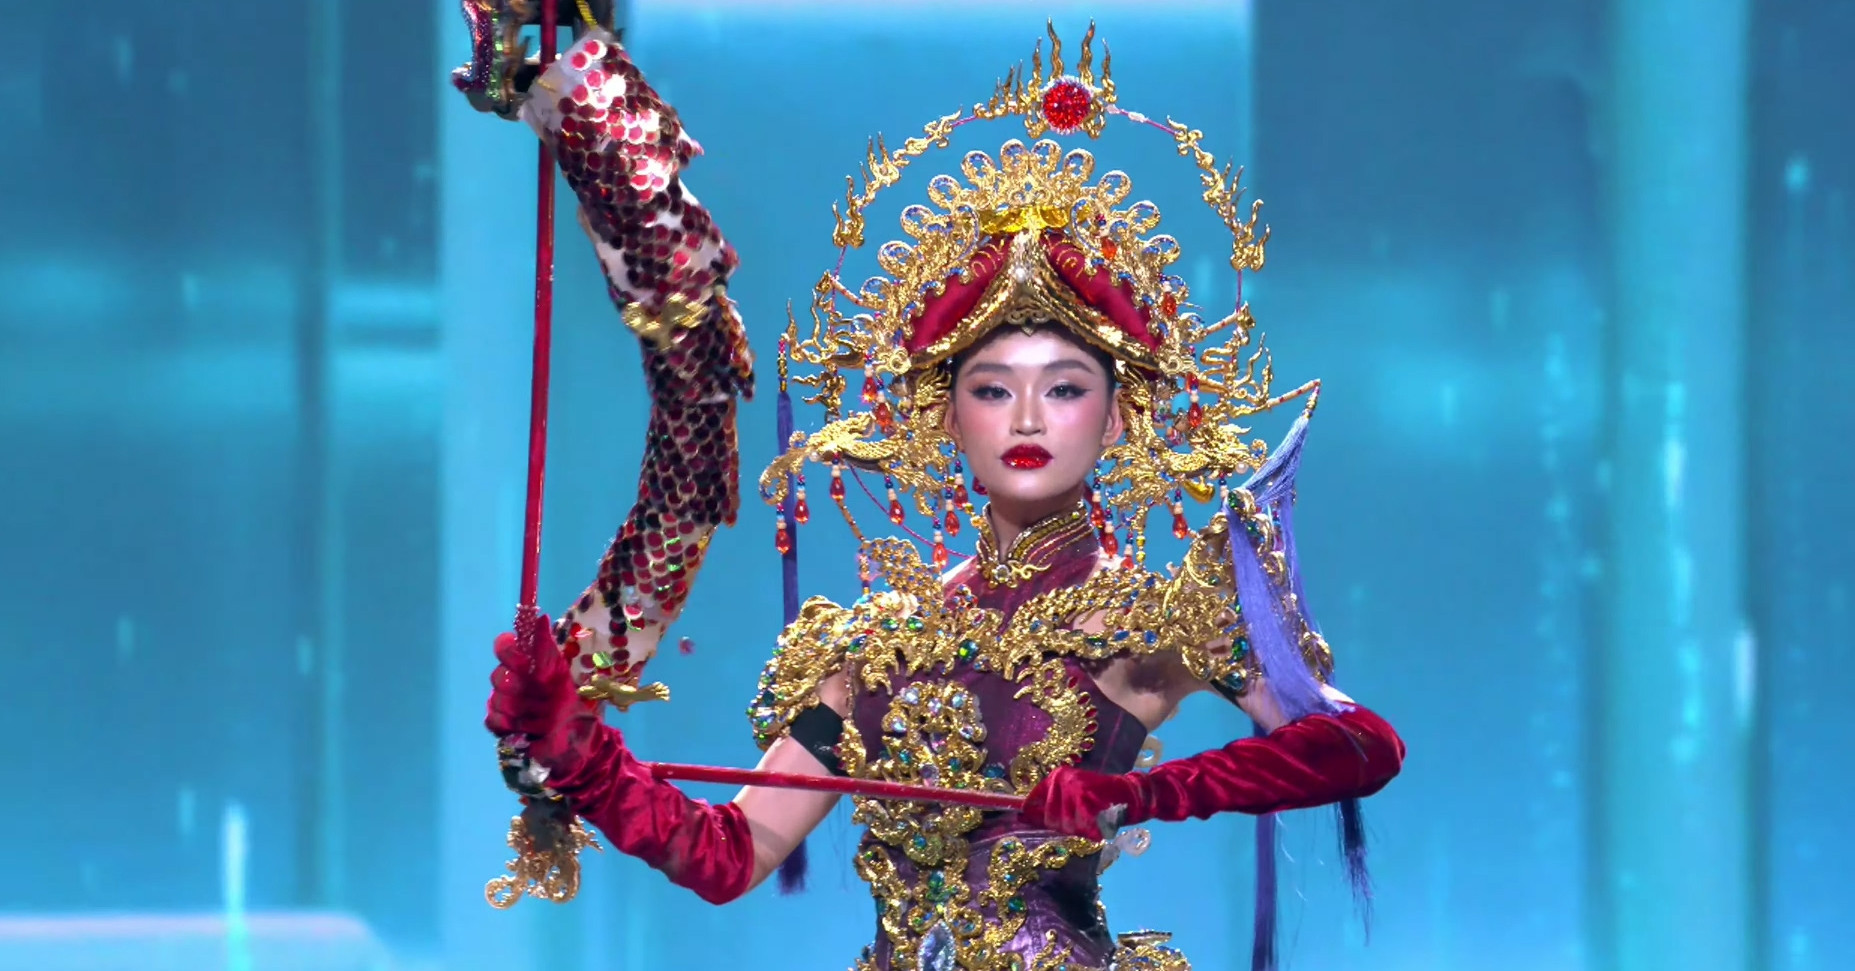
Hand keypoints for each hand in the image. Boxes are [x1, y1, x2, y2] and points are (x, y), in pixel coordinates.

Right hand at [486, 614, 585, 739]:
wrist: (576, 735)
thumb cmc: (572, 700)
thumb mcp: (563, 672)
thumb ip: (547, 649)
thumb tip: (541, 617)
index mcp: (526, 662)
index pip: (503, 646)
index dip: (509, 653)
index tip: (525, 664)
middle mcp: (512, 679)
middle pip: (497, 675)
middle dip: (521, 688)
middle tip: (542, 696)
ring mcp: (503, 701)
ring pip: (496, 699)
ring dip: (522, 709)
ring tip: (542, 716)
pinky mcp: (500, 725)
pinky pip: (492, 719)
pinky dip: (510, 725)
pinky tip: (527, 728)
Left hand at [1020, 765, 1146, 839]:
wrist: (1130, 793)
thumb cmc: (1099, 796)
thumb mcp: (1072, 794)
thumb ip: (1051, 803)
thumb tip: (1024, 815)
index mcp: (1057, 776)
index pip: (1034, 799)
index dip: (1030, 814)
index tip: (1023, 819)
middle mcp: (1063, 780)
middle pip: (1049, 818)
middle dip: (1063, 825)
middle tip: (1079, 821)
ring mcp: (1074, 790)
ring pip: (1065, 825)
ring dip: (1078, 828)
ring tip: (1090, 820)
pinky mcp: (1087, 801)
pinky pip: (1080, 826)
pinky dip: (1089, 830)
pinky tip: (1097, 825)